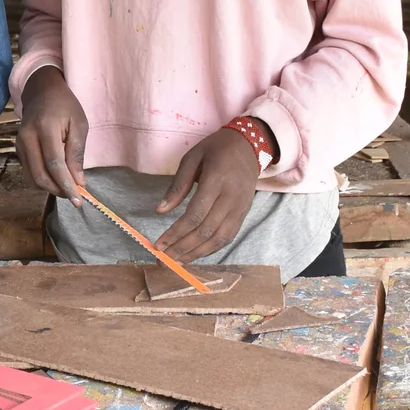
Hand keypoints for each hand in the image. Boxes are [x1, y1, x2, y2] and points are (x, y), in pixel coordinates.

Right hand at [16, 67, 87, 198]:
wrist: (42, 91)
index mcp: (45, 128)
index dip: (66, 184)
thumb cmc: (65, 105)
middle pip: (40, 175)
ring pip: (32, 177)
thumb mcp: (79, 124)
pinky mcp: (18, 149)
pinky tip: (57, 180)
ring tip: (68, 188)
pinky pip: (29, 172)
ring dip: (51, 188)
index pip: (54, 164)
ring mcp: (20, 144)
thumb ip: (76, 153)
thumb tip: (78, 182)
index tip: (78, 200)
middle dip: (58, 190)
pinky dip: (43, 181)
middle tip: (74, 196)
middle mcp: (27, 137)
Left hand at [153, 127, 262, 261]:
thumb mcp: (192, 158)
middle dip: (183, 248)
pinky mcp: (243, 214)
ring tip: (176, 262)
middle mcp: (231, 197)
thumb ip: (177, 185)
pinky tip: (195, 254)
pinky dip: (211, 249)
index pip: (195, 214)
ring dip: (196, 254)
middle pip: (206, 230)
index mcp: (217, 179)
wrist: (250, 146)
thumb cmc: (216, 150)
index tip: (159, 244)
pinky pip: (228, 237)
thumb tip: (159, 211)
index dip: (176, 233)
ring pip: (219, 239)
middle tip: (163, 260)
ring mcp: (240, 207)